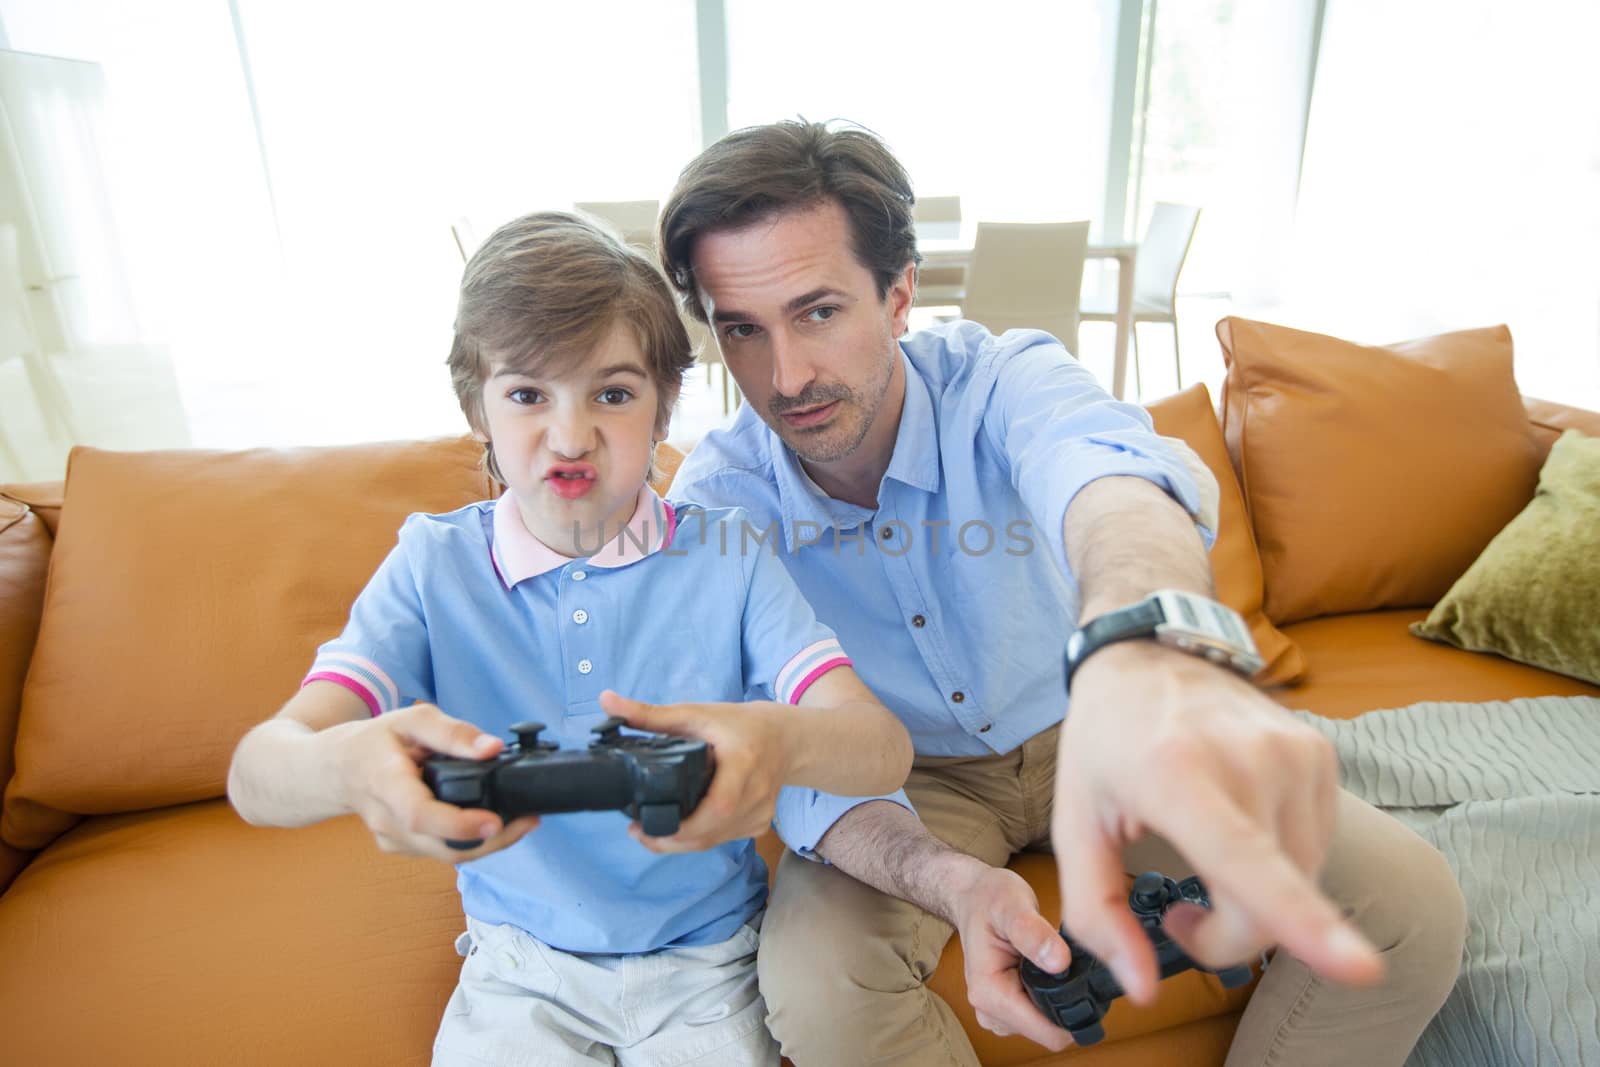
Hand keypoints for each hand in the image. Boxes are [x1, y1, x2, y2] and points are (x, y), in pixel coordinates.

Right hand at [330, 703, 539, 862]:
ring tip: (520, 820)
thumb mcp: (411, 720)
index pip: (420, 815)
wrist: (334, 770)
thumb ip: (452, 733)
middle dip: (491, 841)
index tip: (495, 821)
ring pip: (445, 855)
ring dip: (487, 844)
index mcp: (385, 783)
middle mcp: (386, 819)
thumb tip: (492, 748)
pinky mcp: (400, 847)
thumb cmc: (374, 741)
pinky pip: (440, 852)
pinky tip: (491, 824)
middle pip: (441, 846)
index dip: (459, 824)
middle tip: (528, 821)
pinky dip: (469, 842)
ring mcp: (391, 838)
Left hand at [599, 689, 788, 852]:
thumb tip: (606, 701)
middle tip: (637, 832)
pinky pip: (723, 840)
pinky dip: (700, 838)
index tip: (647, 825)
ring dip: (682, 843)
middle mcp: (757, 793)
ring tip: (651, 831)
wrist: (786, 738)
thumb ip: (650, 714)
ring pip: (714, 841)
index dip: (683, 825)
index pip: (718, 807)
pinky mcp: (760, 824)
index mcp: (743, 762)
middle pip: (711, 833)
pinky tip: (682, 829)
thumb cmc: (740, 724)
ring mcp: (761, 813)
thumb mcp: (696, 714)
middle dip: (671, 840)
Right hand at [950, 864, 1075, 1051]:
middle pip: (1050, 1032)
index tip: (1085, 981)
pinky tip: (1047, 971)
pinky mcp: (1007, 1010)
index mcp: (989, 992)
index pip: (1047, 1032)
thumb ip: (1033, 933)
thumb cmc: (989, 898)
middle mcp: (990, 1011)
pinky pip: (1042, 1017)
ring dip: (1059, 1000)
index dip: (1074, 1011)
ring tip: (1054, 964)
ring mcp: (997, 1014)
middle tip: (1069, 964)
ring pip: (1048, 1027)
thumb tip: (1060, 962)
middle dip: (1067, 1004)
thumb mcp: (1012, 905)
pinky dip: (1051, 998)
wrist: (973, 898)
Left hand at [1051, 642, 1384, 1004]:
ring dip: (1258, 903)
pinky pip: (1315, 847)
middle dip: (1228, 936)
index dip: (1303, 921)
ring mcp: (1295, 753)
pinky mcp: (1320, 754)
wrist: (1146, 653)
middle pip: (1273, 902)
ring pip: (1303, 882)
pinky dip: (1281, 866)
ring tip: (1204, 866)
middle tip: (1179, 918)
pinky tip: (1239, 834)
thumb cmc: (1105, 742)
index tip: (1359, 967)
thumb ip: (1097, 913)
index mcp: (1178, 775)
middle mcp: (1249, 760)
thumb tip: (1142, 991)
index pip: (1248, 860)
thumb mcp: (1074, 824)